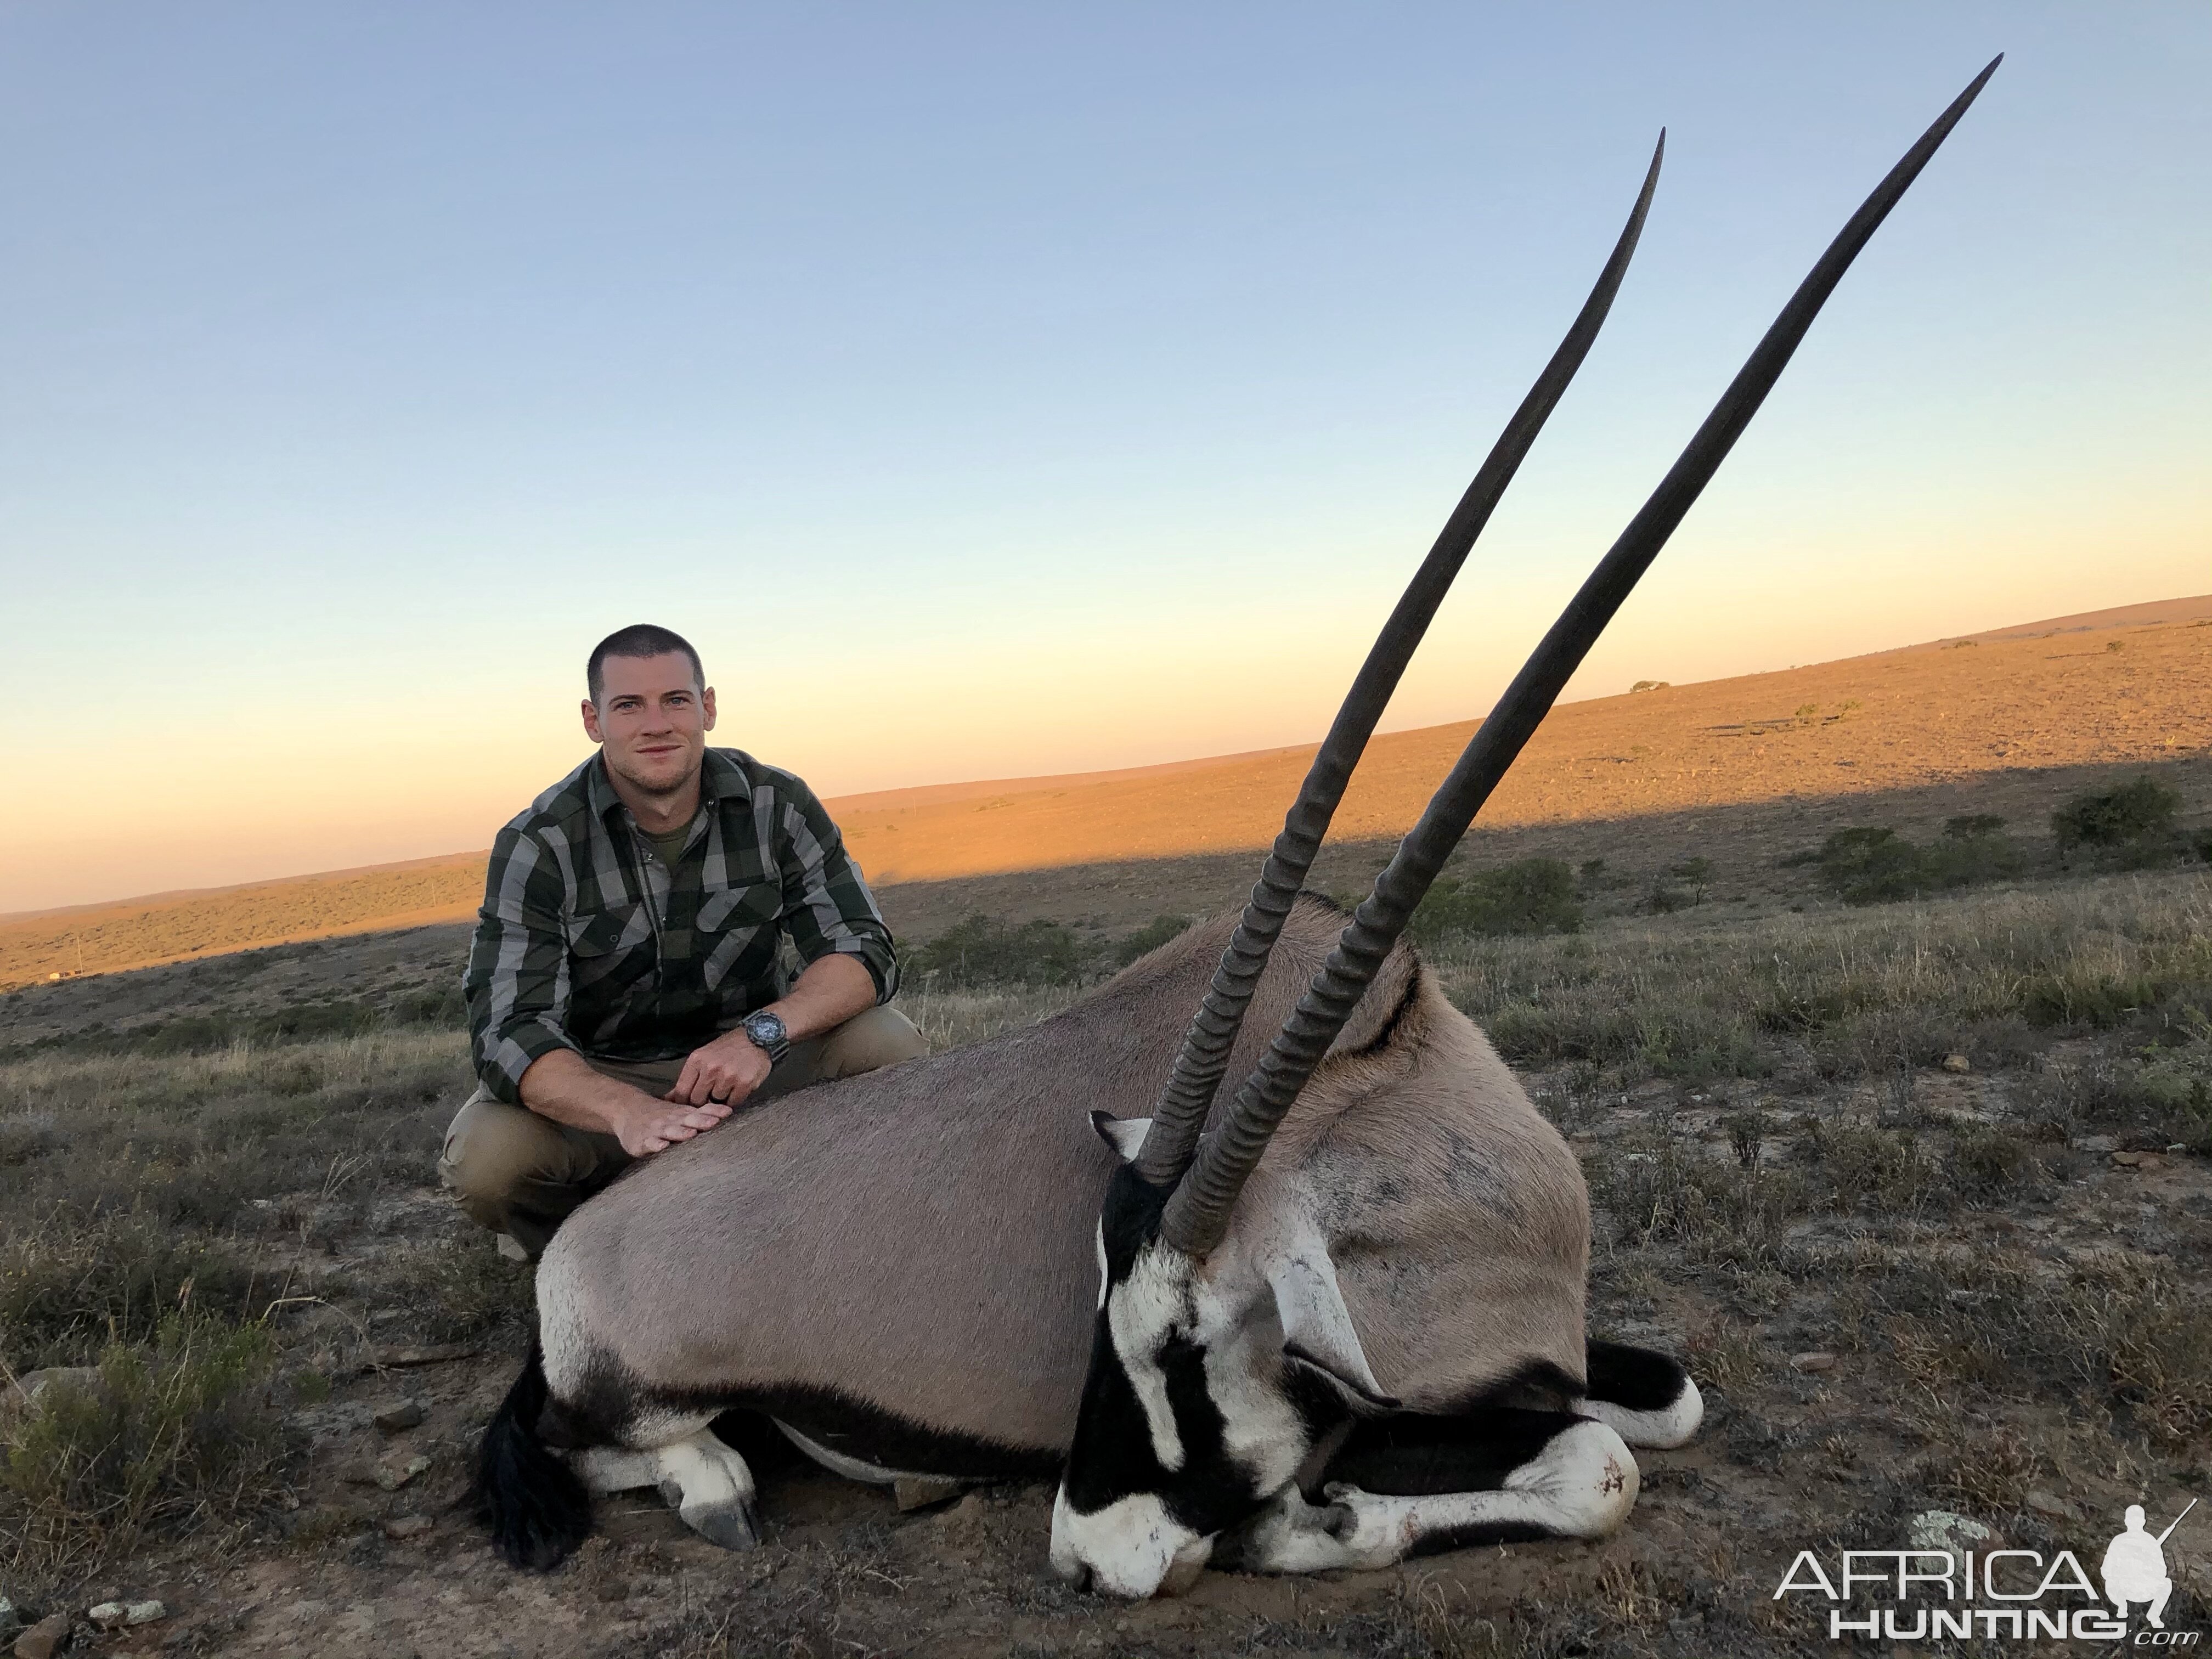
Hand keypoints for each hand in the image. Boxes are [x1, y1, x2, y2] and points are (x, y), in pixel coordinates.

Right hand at [614, 1094, 731, 1156]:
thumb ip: (703, 1114)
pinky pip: (649, 1143)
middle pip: (688, 1120)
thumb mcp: (682, 1112)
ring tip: (690, 1134)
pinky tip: (662, 1147)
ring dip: (680, 1132)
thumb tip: (729, 1112)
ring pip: (670, 1131)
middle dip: (701, 1121)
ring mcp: (656, 1130)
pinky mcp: (642, 1141)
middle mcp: (672, 1121)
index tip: (728, 1113)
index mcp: (683, 1114)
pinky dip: (655, 1144)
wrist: (627, 1110)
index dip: (714, 1112)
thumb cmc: (662, 1116)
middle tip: (713, 1123)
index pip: (701, 1111)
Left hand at [668, 1027, 773, 1109]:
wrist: (759, 1036)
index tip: (688, 1104)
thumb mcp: (705, 1055)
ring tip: (728, 1086)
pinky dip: (735, 1098)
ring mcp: (727, 1076)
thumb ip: (691, 1076)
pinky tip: (738, 1087)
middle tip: (712, 1094)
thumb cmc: (730, 1047)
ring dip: (721, 1098)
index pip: (681, 1091)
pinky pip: (733, 1102)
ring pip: (716, 1102)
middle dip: (703, 1100)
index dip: (683, 1101)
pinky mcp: (743, 1083)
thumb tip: (672, 1097)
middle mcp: (710, 1068)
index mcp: (697, 1060)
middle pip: (697, 1099)